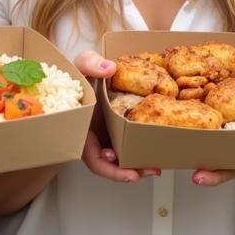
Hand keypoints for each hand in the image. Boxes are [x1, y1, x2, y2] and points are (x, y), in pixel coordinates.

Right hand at [75, 50, 160, 183]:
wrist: (88, 73)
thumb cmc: (79, 73)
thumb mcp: (81, 64)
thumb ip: (90, 63)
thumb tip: (109, 67)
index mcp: (82, 128)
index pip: (91, 156)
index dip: (104, 164)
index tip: (115, 161)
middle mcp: (94, 137)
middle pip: (109, 163)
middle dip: (126, 171)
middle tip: (147, 171)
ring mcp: (107, 135)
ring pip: (120, 158)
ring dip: (136, 166)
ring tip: (154, 168)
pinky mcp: (118, 130)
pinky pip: (128, 144)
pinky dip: (139, 149)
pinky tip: (154, 148)